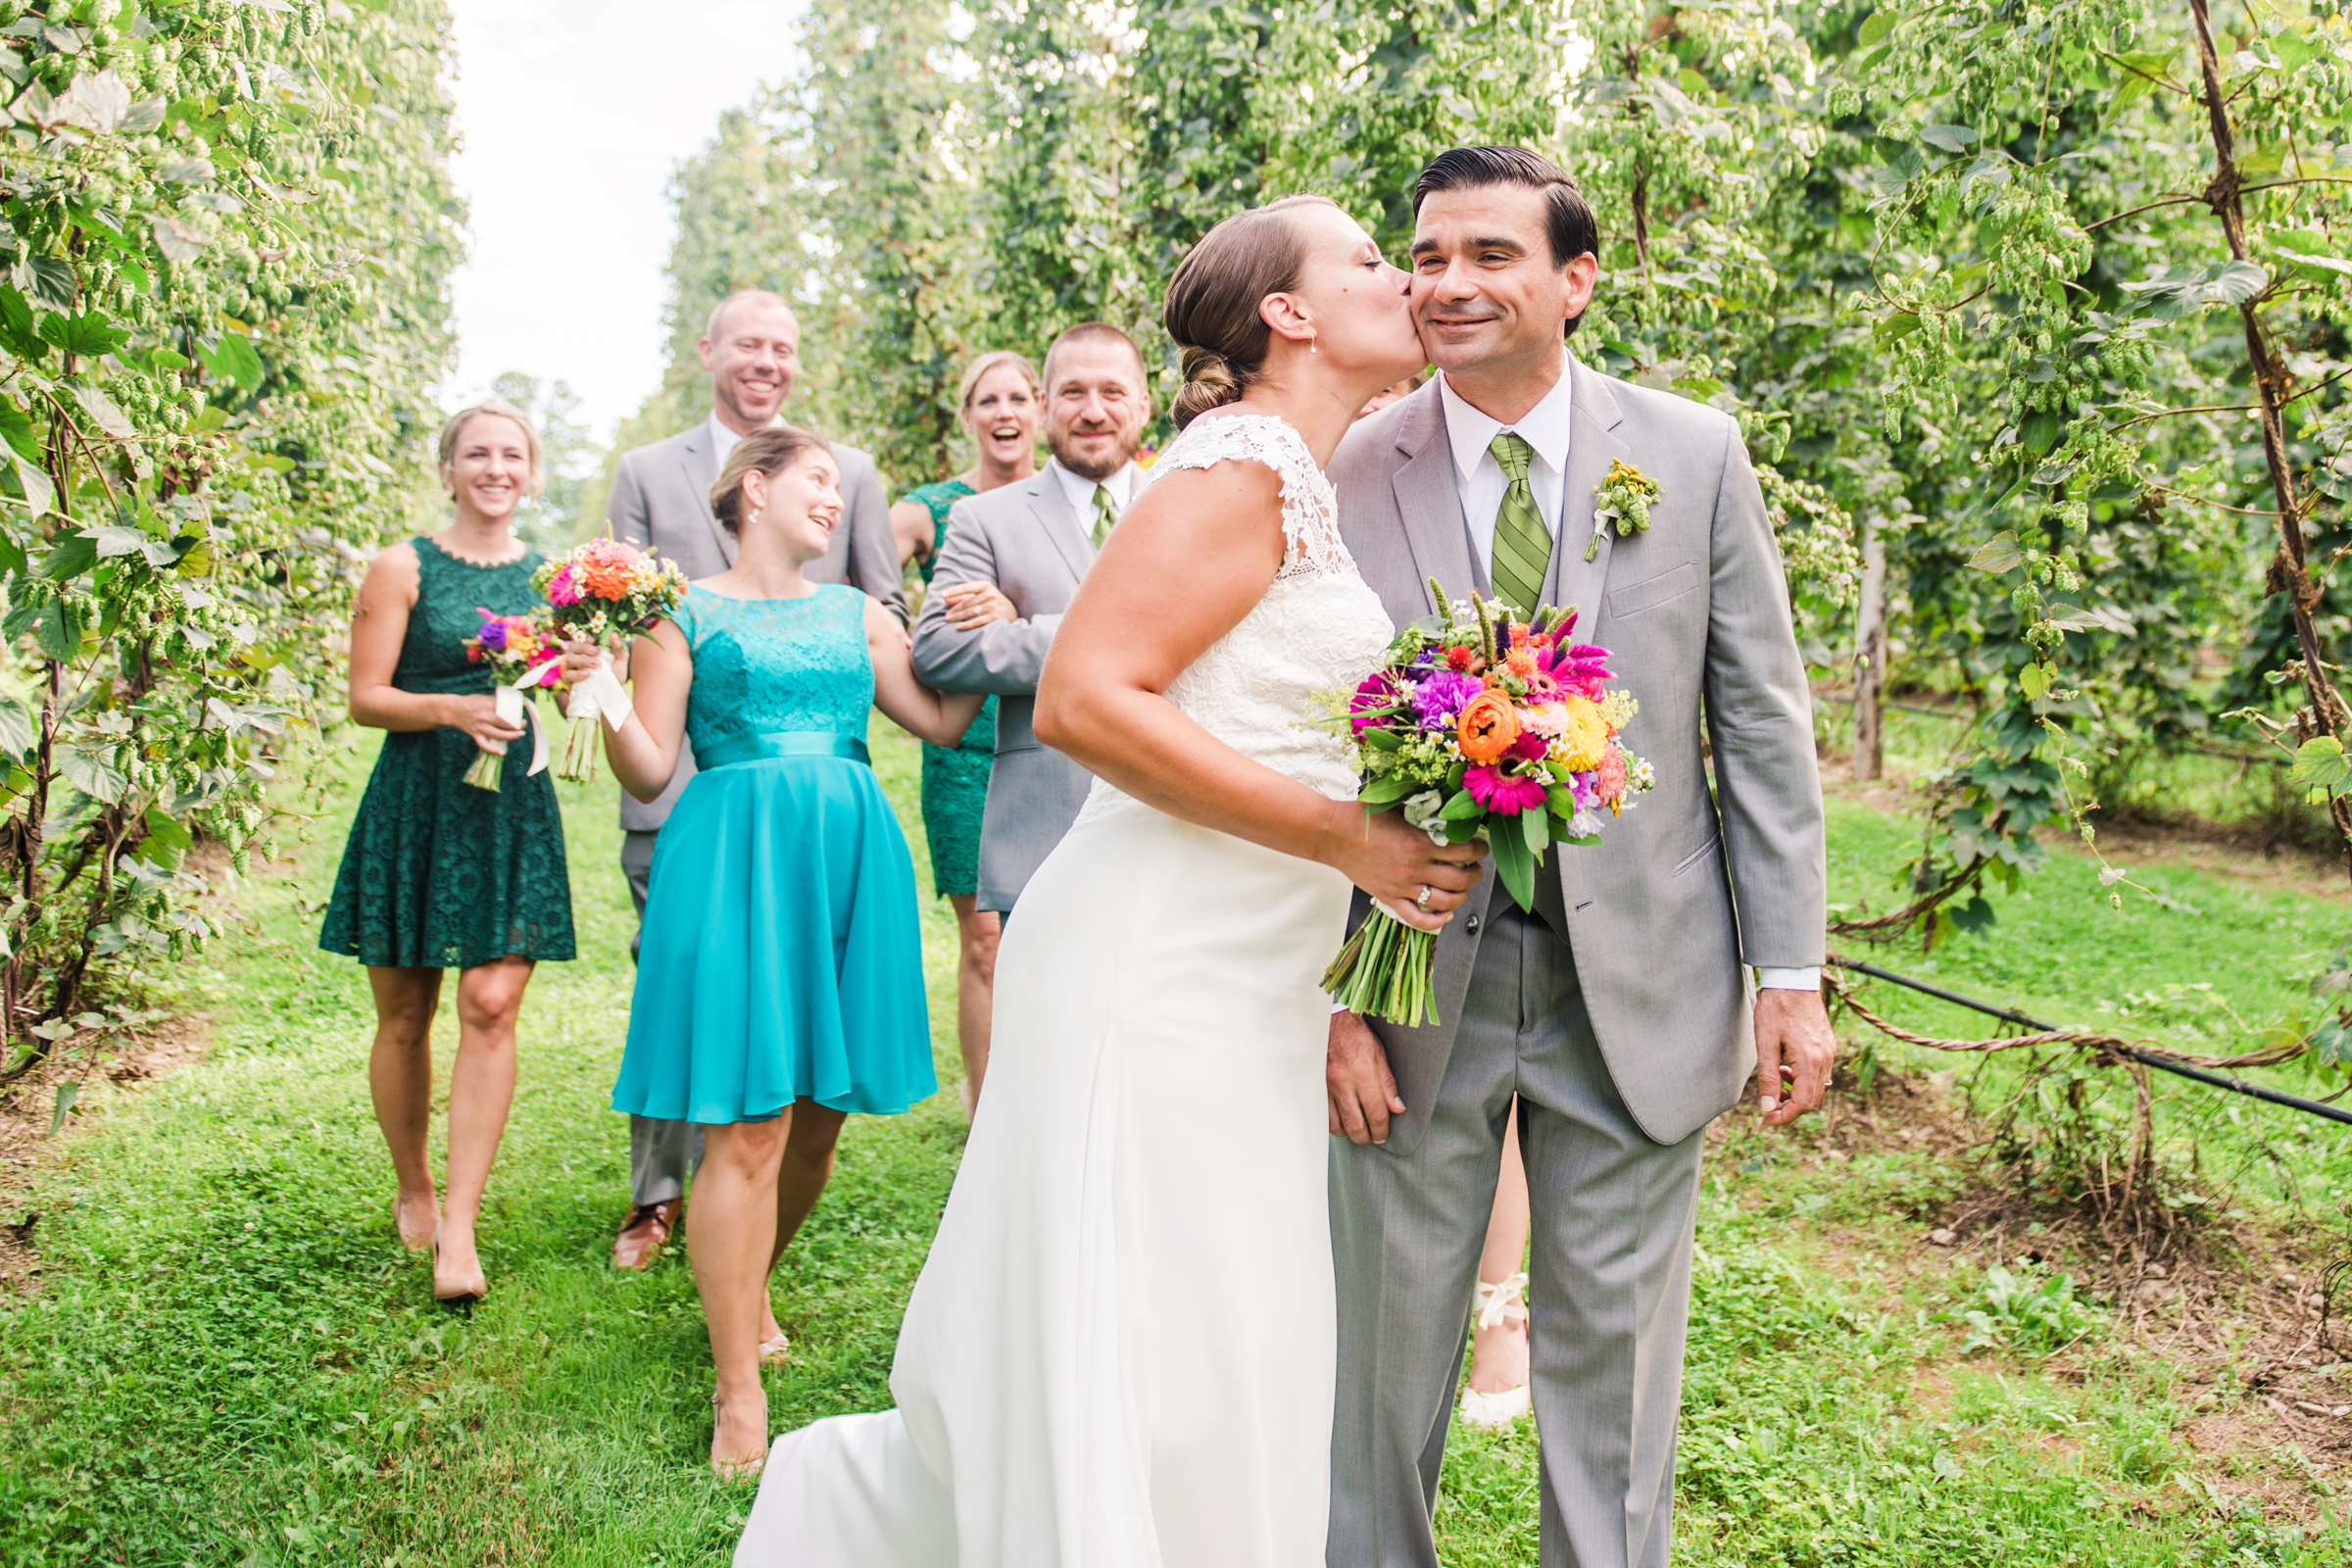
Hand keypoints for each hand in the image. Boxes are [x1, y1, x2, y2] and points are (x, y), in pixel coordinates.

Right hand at [446, 692, 523, 748]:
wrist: (453, 710)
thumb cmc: (471, 703)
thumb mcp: (484, 698)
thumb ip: (497, 701)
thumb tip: (512, 704)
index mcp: (489, 705)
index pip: (508, 711)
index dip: (518, 714)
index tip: (522, 715)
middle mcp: (485, 717)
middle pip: (506, 724)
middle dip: (519, 726)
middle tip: (523, 724)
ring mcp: (480, 727)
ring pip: (499, 735)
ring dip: (512, 736)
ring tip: (520, 735)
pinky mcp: (475, 735)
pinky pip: (484, 745)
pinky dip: (493, 750)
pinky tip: (502, 752)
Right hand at [557, 635, 625, 687]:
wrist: (613, 693)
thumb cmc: (615, 674)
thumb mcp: (620, 661)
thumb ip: (618, 648)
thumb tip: (613, 634)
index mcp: (588, 649)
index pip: (580, 638)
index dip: (584, 637)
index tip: (594, 640)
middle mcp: (577, 656)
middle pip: (572, 646)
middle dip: (583, 647)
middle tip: (596, 652)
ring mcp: (572, 668)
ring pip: (569, 659)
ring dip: (581, 660)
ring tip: (595, 664)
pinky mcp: (569, 681)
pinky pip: (567, 675)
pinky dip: (577, 674)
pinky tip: (587, 675)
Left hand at [940, 580, 1015, 630]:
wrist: (1011, 613)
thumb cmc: (992, 602)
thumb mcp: (981, 595)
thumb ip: (964, 596)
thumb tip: (946, 599)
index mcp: (985, 586)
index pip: (966, 587)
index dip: (953, 591)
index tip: (942, 595)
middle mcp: (990, 594)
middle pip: (967, 602)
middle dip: (954, 609)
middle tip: (945, 616)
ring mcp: (993, 606)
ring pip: (970, 612)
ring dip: (957, 617)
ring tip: (948, 620)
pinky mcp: (994, 617)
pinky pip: (976, 621)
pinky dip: (966, 625)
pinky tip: (957, 627)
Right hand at [1328, 1010, 1405, 1144]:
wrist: (1331, 1024)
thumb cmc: (1356, 1036)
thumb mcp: (1379, 1055)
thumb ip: (1388, 1084)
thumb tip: (1397, 1108)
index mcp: (1364, 1075)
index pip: (1376, 1114)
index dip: (1382, 1130)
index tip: (1384, 1134)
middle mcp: (1345, 1084)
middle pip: (1355, 1126)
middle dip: (1366, 1137)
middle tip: (1372, 1137)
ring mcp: (1328, 1088)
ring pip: (1337, 1125)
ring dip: (1349, 1133)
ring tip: (1357, 1130)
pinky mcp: (1318, 1088)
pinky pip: (1324, 1115)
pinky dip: (1334, 1124)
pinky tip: (1342, 1120)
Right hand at [1330, 807, 1483, 933]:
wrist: (1333, 834)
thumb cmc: (1362, 817)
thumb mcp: (1399, 805)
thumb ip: (1425, 810)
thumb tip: (1448, 809)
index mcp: (1419, 843)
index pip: (1464, 850)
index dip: (1480, 849)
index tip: (1481, 847)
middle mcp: (1414, 868)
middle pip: (1460, 879)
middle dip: (1476, 874)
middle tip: (1476, 867)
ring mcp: (1402, 887)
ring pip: (1445, 901)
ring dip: (1462, 896)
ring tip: (1464, 887)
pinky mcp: (1389, 898)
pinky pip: (1417, 918)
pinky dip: (1436, 921)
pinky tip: (1446, 914)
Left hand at [1754, 985, 1835, 1125]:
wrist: (1793, 980)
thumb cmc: (1776, 1008)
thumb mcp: (1765, 1043)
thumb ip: (1768, 1077)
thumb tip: (1767, 1107)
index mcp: (1811, 1060)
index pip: (1804, 1103)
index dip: (1785, 1116)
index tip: (1767, 1120)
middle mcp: (1825, 1058)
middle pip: (1813, 1099)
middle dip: (1790, 1107)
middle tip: (1768, 1106)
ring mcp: (1830, 1051)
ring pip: (1817, 1088)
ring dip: (1797, 1093)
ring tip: (1775, 1084)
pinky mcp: (1828, 1045)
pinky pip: (1820, 1073)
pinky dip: (1804, 1079)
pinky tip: (1786, 1068)